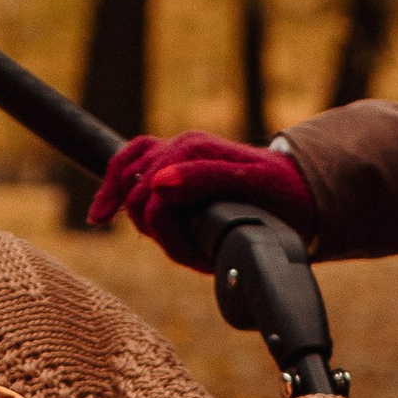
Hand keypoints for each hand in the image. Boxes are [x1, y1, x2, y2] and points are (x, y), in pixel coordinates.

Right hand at [82, 131, 316, 264]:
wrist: (297, 191)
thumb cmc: (279, 192)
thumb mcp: (250, 185)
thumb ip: (205, 179)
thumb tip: (158, 184)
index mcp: (194, 150)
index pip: (152, 190)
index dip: (160, 223)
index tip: (183, 248)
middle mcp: (179, 149)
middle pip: (133, 186)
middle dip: (149, 219)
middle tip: (179, 241)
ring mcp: (173, 156)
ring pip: (125, 177)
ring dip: (130, 208)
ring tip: (162, 232)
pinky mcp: (171, 165)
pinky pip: (128, 165)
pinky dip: (111, 187)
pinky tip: (100, 214)